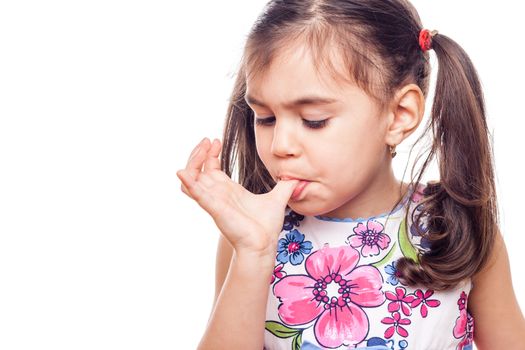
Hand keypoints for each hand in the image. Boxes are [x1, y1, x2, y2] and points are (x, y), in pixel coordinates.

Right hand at [177, 138, 298, 255]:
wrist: (264, 245)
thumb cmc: (266, 227)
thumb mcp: (278, 199)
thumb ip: (285, 186)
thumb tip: (297, 177)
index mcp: (228, 190)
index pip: (210, 167)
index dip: (210, 153)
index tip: (216, 140)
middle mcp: (217, 194)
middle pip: (197, 169)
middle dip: (199, 153)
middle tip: (208, 140)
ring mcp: (213, 200)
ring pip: (191, 178)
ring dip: (192, 162)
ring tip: (201, 149)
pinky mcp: (213, 207)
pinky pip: (195, 193)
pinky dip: (188, 182)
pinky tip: (183, 171)